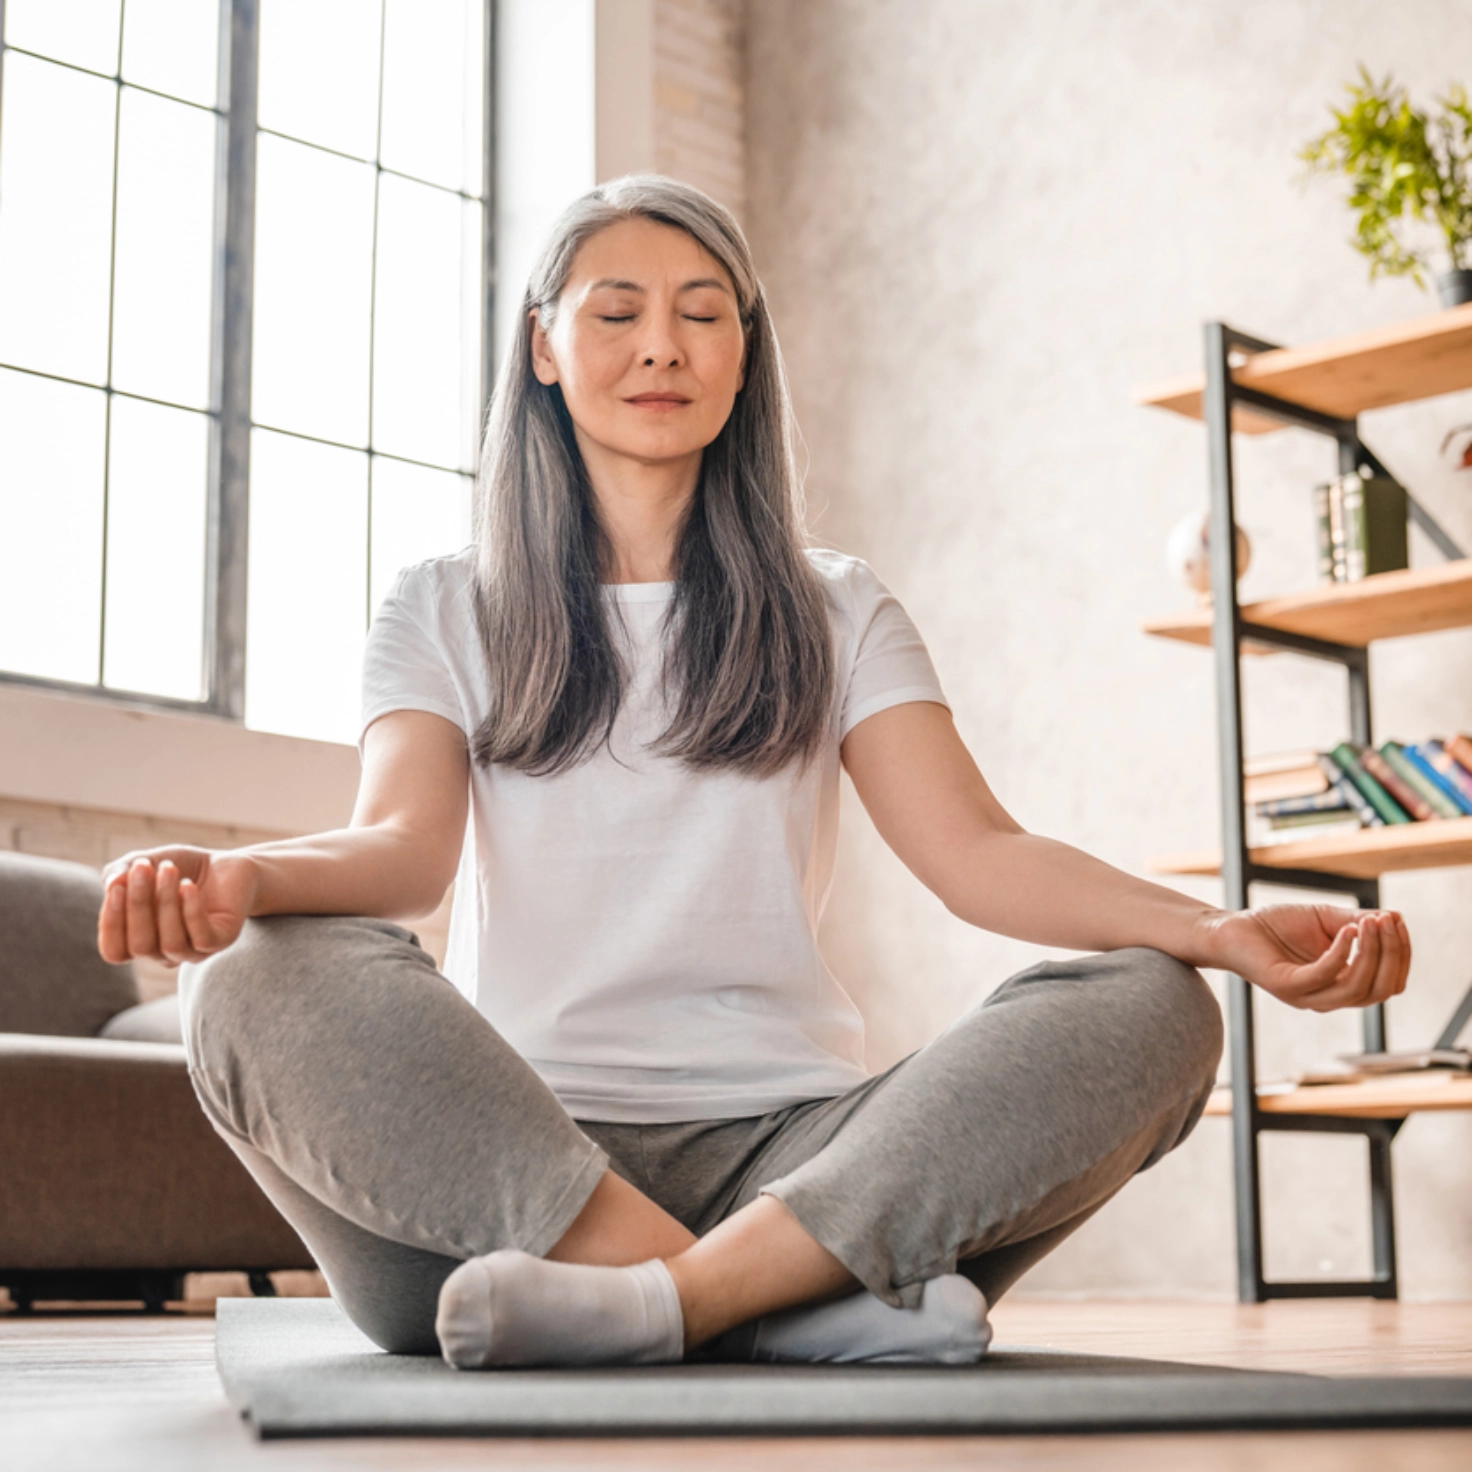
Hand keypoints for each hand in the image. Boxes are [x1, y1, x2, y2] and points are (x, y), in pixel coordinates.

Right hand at [98, 847, 258, 966]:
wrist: (227, 863)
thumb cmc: (181, 867)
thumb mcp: (146, 862)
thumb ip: (120, 871)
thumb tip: (112, 882)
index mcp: (141, 940)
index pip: (115, 952)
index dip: (111, 924)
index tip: (116, 886)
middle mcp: (165, 953)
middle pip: (140, 946)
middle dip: (138, 905)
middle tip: (143, 867)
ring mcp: (194, 951)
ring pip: (171, 944)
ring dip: (165, 903)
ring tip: (169, 869)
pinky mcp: (221, 941)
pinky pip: (202, 938)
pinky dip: (191, 911)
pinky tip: (188, 886)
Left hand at [1195, 903, 1409, 1011]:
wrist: (1232, 928)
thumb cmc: (1278, 926)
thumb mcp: (1326, 919)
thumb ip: (1358, 922)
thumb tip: (1394, 917)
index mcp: (1342, 985)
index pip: (1389, 983)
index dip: (1401, 954)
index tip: (1398, 920)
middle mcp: (1329, 997)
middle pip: (1380, 989)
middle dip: (1392, 954)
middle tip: (1387, 920)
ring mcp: (1307, 996)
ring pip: (1357, 988)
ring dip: (1371, 953)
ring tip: (1370, 922)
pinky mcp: (1285, 987)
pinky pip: (1323, 976)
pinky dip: (1341, 953)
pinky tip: (1347, 930)